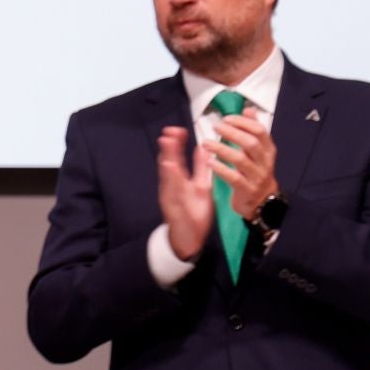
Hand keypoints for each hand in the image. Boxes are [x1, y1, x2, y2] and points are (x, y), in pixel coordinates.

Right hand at [156, 126, 213, 260]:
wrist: (188, 239)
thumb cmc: (194, 212)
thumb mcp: (201, 186)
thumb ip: (200, 168)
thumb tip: (202, 147)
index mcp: (180, 181)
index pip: (177, 158)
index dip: (177, 144)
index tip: (178, 129)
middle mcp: (172, 187)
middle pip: (168, 164)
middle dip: (168, 149)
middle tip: (169, 132)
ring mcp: (171, 197)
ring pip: (168, 176)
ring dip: (167, 160)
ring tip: (167, 144)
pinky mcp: (173, 208)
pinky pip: (172, 192)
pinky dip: (170, 180)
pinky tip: (170, 168)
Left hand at [206, 114, 280, 218]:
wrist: (262, 202)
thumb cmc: (256, 172)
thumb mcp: (258, 151)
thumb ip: (253, 130)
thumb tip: (248, 109)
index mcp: (268, 150)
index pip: (259, 131)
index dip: (243, 123)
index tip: (226, 118)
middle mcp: (264, 162)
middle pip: (250, 143)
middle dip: (232, 133)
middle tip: (215, 127)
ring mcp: (256, 176)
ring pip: (240, 160)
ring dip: (221, 149)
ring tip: (205, 143)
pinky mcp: (246, 190)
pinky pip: (233, 178)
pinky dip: (221, 169)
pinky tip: (209, 162)